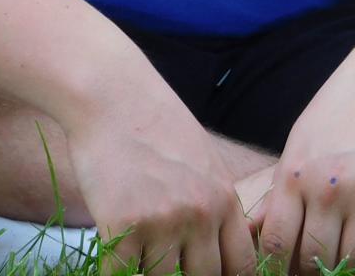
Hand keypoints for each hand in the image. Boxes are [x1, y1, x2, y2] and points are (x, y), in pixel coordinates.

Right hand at [66, 93, 257, 275]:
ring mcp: (163, 221)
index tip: (206, 273)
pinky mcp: (123, 224)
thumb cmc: (155, 124)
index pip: (241, 265)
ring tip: (137, 240)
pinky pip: (120, 273)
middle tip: (166, 258)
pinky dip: (115, 269)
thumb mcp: (203, 161)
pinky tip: (113, 247)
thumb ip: (214, 205)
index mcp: (224, 198)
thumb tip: (216, 252)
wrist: (112, 96)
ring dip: (146, 268)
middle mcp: (201, 214)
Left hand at [257, 49, 354, 273]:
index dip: (278, 265)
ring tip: (348, 261)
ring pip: (353, 261)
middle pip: (315, 258)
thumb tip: (254, 232)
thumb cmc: (339, 109)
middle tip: (321, 265)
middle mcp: (326, 188)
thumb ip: (280, 188)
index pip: (277, 243)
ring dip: (350, 268)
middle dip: (315, 269)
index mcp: (294, 174)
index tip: (287, 266)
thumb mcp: (300, 141)